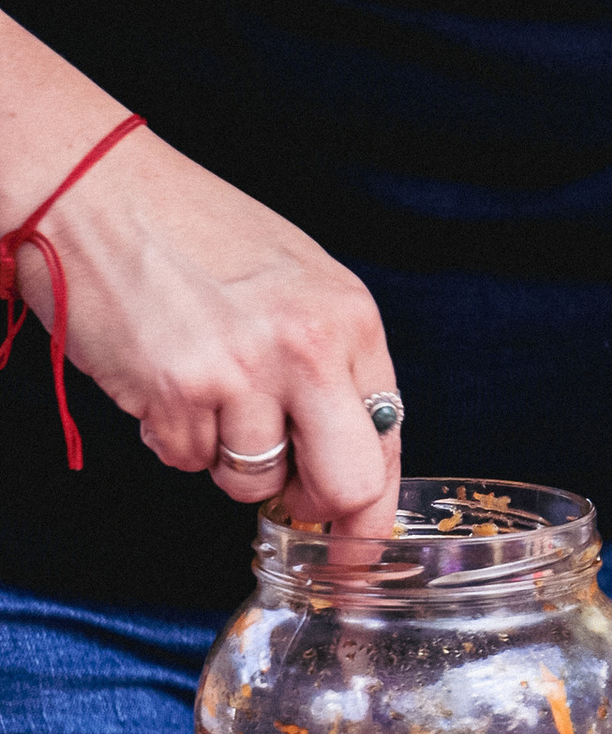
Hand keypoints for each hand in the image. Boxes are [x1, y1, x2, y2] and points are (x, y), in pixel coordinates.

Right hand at [28, 123, 402, 529]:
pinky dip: (172, 436)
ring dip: (225, 458)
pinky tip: (161, 380)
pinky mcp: (176, 391)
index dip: (374, 506)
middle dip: (317, 512)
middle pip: (345, 485)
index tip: (359, 544)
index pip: (390, 437)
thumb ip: (329, 359)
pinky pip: (187, 459)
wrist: (98, 189)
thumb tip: (347, 449)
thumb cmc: (192, 229)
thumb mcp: (295, 280)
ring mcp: (243, 372)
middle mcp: (308, 346)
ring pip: (252, 482)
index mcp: (350, 317)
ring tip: (204, 394)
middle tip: (291, 510)